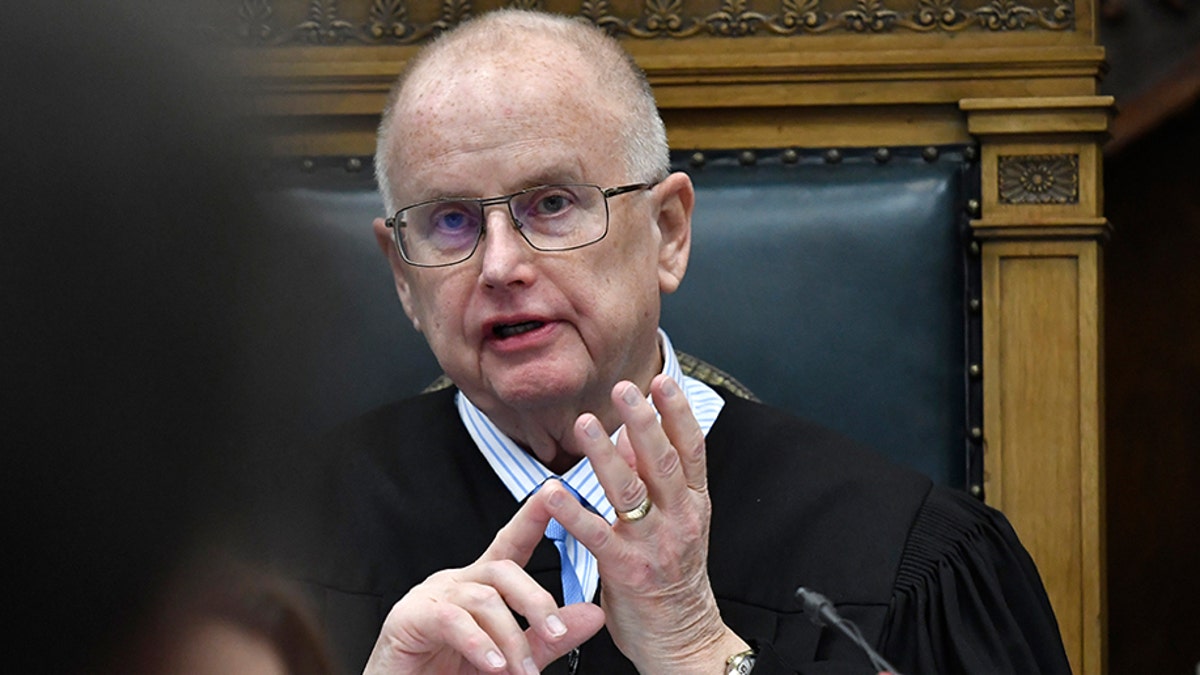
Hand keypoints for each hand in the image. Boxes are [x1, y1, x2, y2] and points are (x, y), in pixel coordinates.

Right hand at [365, 489, 604, 673]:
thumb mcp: (511, 658)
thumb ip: (547, 638)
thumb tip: (593, 614)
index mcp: (479, 587)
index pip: (511, 544)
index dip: (533, 518)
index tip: (555, 494)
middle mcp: (456, 584)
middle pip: (503, 569)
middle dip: (535, 600)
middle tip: (554, 633)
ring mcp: (430, 598)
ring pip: (483, 598)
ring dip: (509, 637)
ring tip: (521, 671)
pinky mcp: (408, 619)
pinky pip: (450, 620)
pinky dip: (477, 643)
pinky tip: (493, 664)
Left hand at [543, 375, 749, 672]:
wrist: (684, 638)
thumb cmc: (674, 577)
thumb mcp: (677, 522)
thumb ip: (656, 480)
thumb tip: (635, 434)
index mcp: (694, 504)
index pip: (691, 449)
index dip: (678, 413)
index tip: (663, 380)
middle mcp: (679, 519)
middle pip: (663, 461)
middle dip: (644, 421)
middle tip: (624, 389)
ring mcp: (654, 544)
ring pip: (630, 491)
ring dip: (606, 454)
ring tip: (586, 424)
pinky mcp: (626, 570)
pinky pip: (596, 535)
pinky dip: (573, 511)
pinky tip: (551, 491)